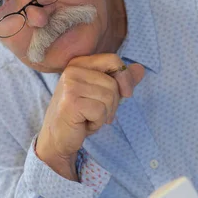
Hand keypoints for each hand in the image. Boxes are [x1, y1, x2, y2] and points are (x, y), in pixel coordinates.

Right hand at [36, 54, 144, 179]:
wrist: (57, 138)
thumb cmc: (80, 115)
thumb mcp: (102, 95)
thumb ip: (120, 81)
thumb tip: (140, 69)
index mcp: (79, 63)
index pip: (113, 59)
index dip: (125, 77)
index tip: (125, 94)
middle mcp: (73, 70)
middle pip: (113, 83)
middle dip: (113, 103)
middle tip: (97, 112)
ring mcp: (70, 85)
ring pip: (109, 97)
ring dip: (105, 114)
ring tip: (89, 118)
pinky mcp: (71, 102)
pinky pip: (101, 111)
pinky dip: (97, 122)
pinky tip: (84, 124)